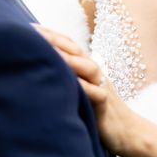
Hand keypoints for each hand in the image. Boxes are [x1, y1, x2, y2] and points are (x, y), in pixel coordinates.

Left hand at [32, 24, 139, 154]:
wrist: (128, 130)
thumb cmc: (96, 109)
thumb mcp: (79, 89)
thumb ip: (65, 76)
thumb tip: (37, 68)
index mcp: (85, 66)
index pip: (67, 43)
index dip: (50, 33)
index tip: (28, 26)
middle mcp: (94, 71)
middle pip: (75, 50)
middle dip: (54, 39)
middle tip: (32, 32)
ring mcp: (101, 86)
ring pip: (88, 67)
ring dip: (69, 59)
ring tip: (49, 52)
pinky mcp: (106, 105)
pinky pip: (97, 94)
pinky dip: (85, 87)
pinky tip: (72, 84)